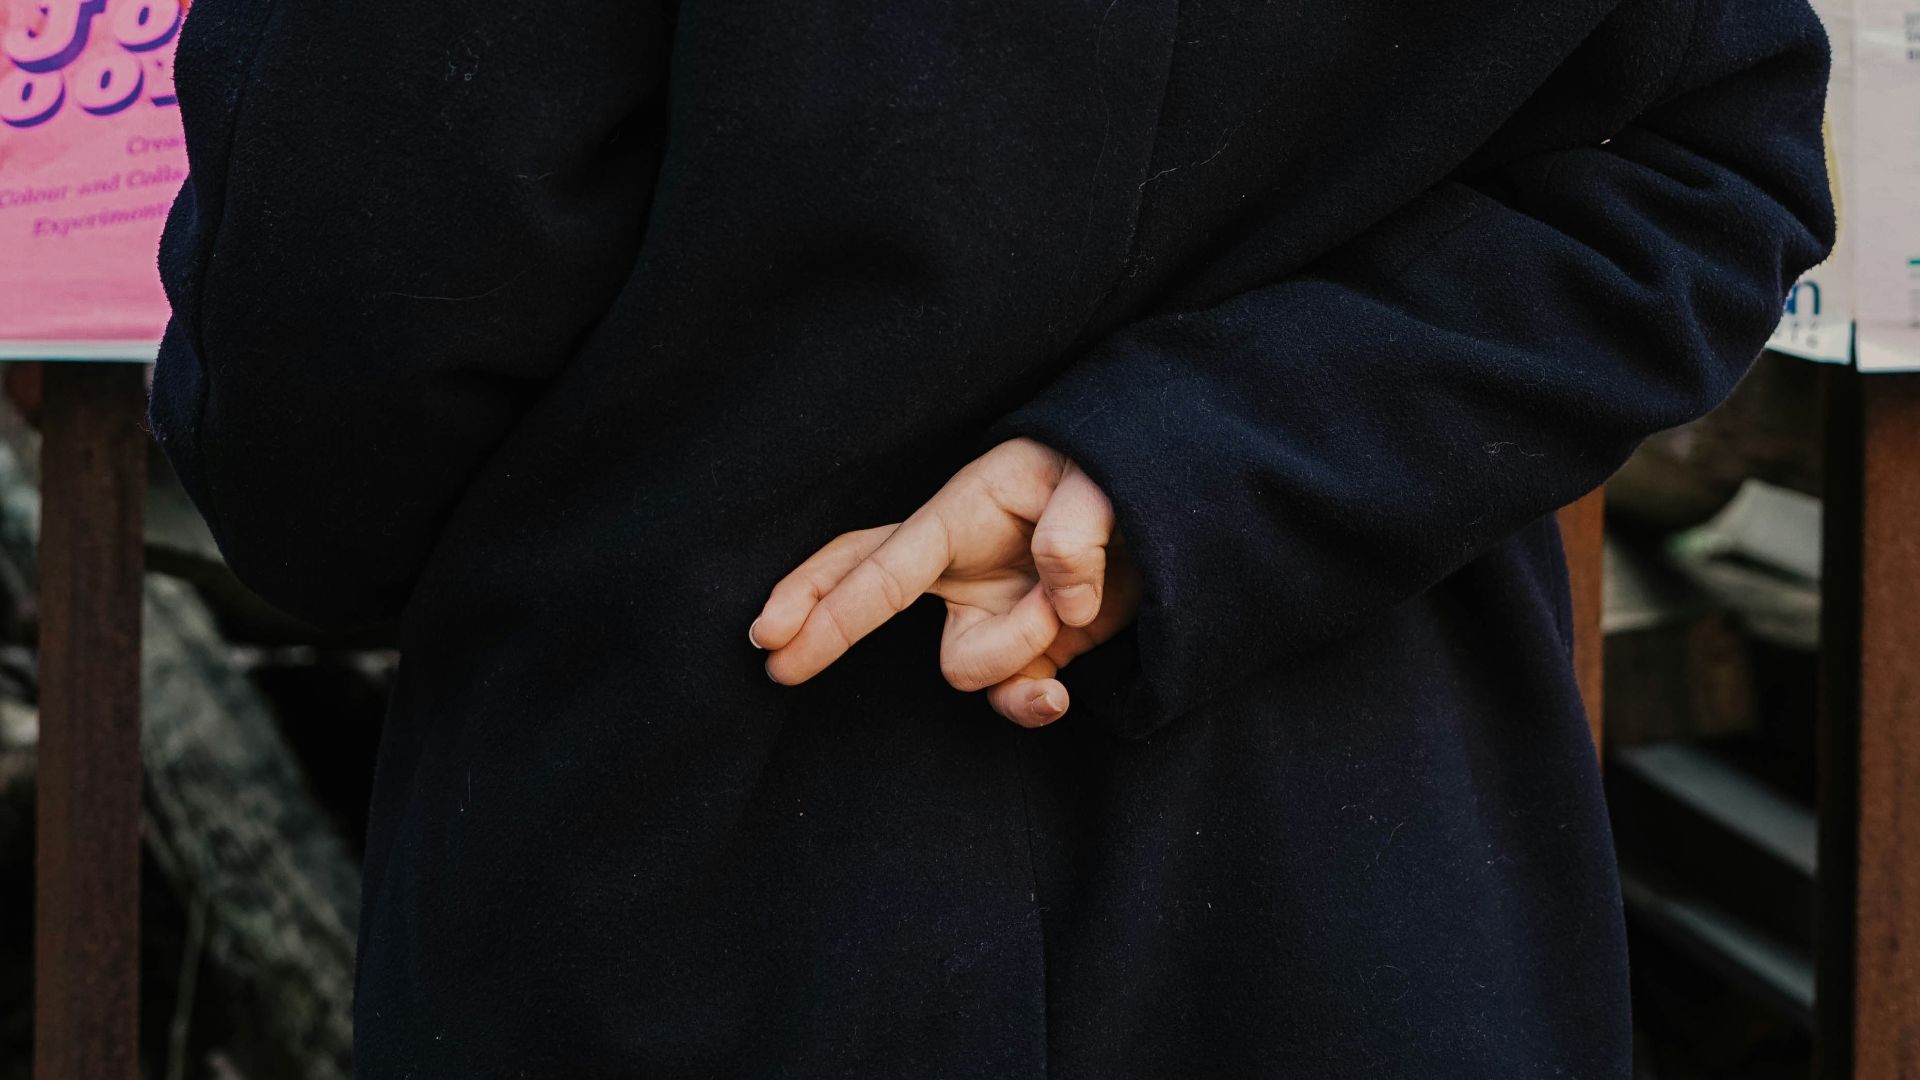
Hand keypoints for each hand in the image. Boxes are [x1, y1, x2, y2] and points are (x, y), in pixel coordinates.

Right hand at [751, 437, 1141, 726]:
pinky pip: (1008, 695)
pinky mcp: (1028, 648)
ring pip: (965, 667)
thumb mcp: (1106, 479)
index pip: (882, 565)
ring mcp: (991, 610)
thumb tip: (1062, 598)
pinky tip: (1061, 695)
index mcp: (964, 511)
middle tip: (775, 660)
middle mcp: (963, 563)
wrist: (1176, 510)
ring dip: (1023, 651)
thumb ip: (1079, 527)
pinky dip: (1033, 702)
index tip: (773, 640)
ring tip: (1078, 603)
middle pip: (863, 588)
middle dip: (819, 623)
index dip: (827, 606)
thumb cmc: (1120, 473)